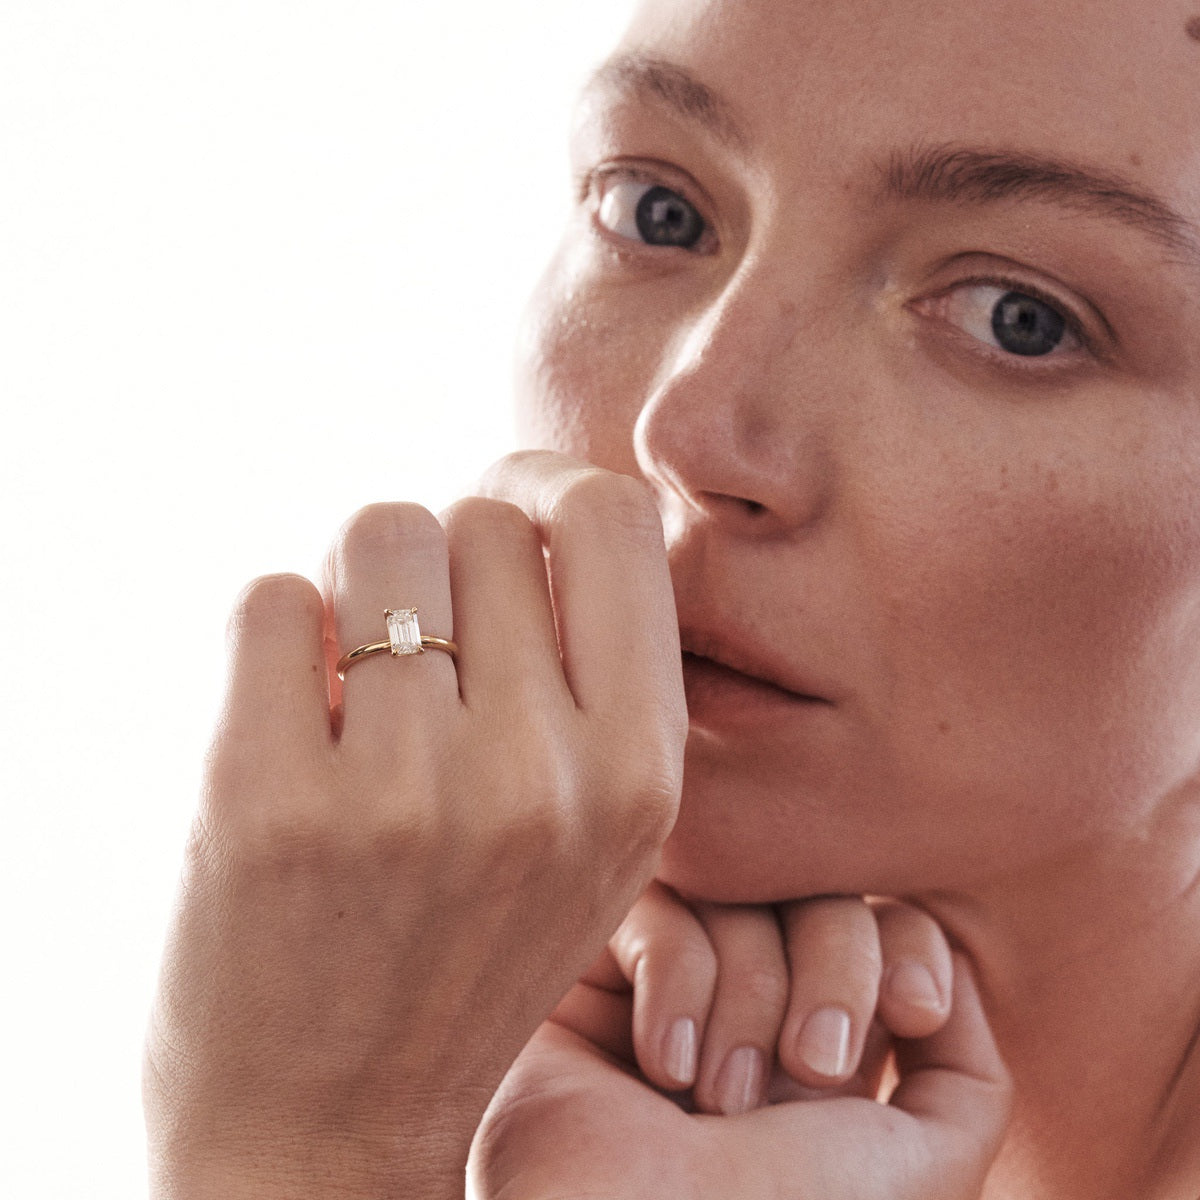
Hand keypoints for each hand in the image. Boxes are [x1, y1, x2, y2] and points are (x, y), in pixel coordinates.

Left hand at [143, 451, 687, 1198]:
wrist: (329, 1133)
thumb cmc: (466, 957)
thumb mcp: (595, 836)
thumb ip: (593, 678)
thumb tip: (525, 504)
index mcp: (637, 774)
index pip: (609, 517)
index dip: (545, 485)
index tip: (504, 508)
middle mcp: (539, 776)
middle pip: (481, 517)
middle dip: (443, 557)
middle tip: (418, 646)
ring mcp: (403, 790)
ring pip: (377, 534)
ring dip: (356, 586)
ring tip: (353, 681)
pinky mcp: (266, 800)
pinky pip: (270, 597)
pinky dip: (273, 638)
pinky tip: (292, 721)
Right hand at [471, 931, 1008, 1199]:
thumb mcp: (919, 1171)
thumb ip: (966, 1076)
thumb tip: (949, 974)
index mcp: (829, 1048)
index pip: (888, 924)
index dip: (910, 946)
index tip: (911, 1011)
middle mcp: (754, 1007)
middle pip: (824, 896)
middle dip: (834, 971)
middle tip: (809, 1068)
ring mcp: (674, 984)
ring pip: (743, 894)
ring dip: (745, 998)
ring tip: (713, 1100)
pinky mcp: (595, 968)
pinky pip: (662, 907)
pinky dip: (674, 982)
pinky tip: (658, 1069)